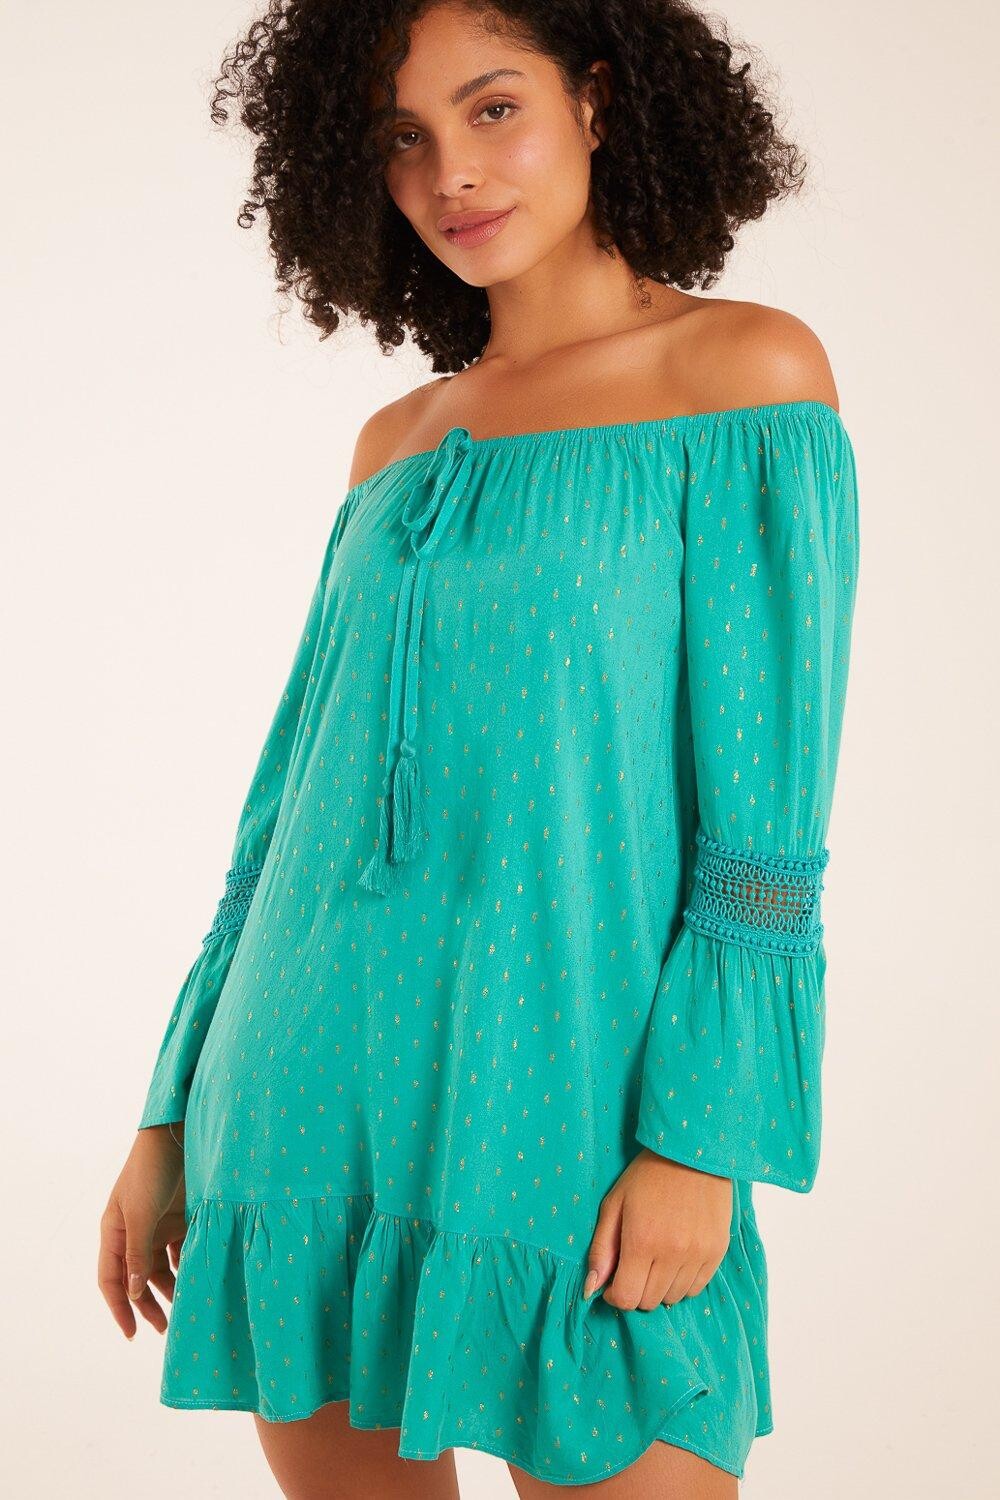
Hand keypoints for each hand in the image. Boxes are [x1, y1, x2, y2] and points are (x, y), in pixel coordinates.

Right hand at [98, 1123, 187, 1339]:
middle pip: (138, 1278)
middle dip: (149, 1305)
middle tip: (165, 1329)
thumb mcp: (141, 1213)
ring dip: (171, 1288)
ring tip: (185, 1308)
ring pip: (162, 1268)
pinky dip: (188, 1266)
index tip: (132, 1334)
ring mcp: (158, 1226)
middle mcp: (134, 1232)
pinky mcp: (181, 1217)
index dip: (119, 1308)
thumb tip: (133, 1291)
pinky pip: (182, 1251)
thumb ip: (138, 1252)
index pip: (111, 1279)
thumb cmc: (151, 1171)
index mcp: (114, 1231)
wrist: (178, 1135)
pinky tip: (198, 1279)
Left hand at [583, 1148, 732, 1308]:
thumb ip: (601, 1249)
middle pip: (649, 1301)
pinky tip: (675, 1260)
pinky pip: (696, 1288)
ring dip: (659, 1287)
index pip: (627, 1298)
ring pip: (673, 1298)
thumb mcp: (614, 1204)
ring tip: (655, 1260)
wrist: (692, 1154)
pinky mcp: (717, 1252)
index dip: (614, 1295)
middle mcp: (672, 1253)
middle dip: (635, 1290)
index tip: (612, 1282)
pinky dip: (682, 1283)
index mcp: (641, 1241)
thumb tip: (592, 1288)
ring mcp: (698, 1255)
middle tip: (633, 1267)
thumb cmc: (647, 1176)